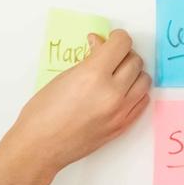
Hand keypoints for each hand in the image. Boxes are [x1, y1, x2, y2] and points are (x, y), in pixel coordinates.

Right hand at [2, 30, 150, 182]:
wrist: (39, 147)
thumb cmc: (41, 114)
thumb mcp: (61, 78)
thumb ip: (86, 61)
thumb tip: (100, 46)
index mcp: (93, 75)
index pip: (121, 44)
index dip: (117, 37)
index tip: (111, 39)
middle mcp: (112, 92)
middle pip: (135, 61)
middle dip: (123, 55)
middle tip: (110, 57)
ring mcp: (120, 111)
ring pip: (144, 80)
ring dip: (133, 73)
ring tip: (117, 75)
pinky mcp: (123, 125)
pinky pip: (143, 101)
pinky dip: (135, 92)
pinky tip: (121, 92)